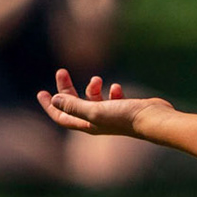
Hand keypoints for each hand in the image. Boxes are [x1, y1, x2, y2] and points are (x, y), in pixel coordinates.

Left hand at [38, 69, 169, 138]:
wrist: (154, 119)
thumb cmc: (125, 117)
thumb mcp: (95, 110)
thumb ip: (74, 105)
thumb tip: (54, 100)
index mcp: (87, 125)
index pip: (62, 116)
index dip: (50, 106)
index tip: (42, 92)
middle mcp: (97, 122)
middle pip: (75, 104)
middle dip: (67, 89)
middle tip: (62, 72)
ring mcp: (112, 115)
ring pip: (93, 99)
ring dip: (91, 87)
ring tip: (97, 79)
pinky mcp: (125, 109)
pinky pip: (112, 98)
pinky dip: (111, 91)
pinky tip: (116, 87)